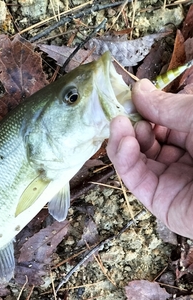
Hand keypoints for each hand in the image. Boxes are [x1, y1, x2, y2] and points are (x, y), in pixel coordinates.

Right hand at [107, 79, 192, 238]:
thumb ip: (170, 107)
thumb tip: (139, 90)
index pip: (166, 122)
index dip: (147, 110)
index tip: (130, 97)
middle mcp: (187, 159)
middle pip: (149, 141)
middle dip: (134, 125)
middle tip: (124, 114)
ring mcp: (172, 182)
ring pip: (138, 160)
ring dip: (123, 141)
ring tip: (119, 125)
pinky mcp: (160, 202)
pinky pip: (137, 180)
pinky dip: (125, 162)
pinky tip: (124, 143)